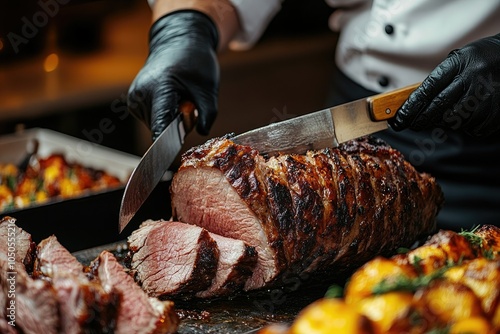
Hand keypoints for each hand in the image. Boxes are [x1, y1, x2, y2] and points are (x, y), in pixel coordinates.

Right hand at [128, 10, 218, 139]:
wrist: (177, 43)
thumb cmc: (195, 62)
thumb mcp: (208, 88)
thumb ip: (208, 113)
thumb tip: (203, 132)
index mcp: (159, 88)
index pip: (160, 126)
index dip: (166, 145)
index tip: (166, 160)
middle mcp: (141, 95)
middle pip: (162, 130)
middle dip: (178, 125)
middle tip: (188, 102)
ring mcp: (135, 99)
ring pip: (157, 127)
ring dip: (171, 120)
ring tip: (178, 97)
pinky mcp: (134, 103)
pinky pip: (153, 121)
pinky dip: (164, 116)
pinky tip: (169, 99)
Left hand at [390, 33, 499, 136]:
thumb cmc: (482, 59)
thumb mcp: (458, 59)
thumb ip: (439, 80)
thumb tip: (413, 104)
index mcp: (459, 63)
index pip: (427, 90)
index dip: (410, 107)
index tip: (398, 118)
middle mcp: (472, 80)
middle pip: (437, 109)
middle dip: (419, 120)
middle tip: (410, 123)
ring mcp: (485, 98)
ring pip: (453, 121)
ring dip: (444, 121)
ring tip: (450, 109)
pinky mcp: (495, 113)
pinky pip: (471, 127)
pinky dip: (465, 124)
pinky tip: (470, 111)